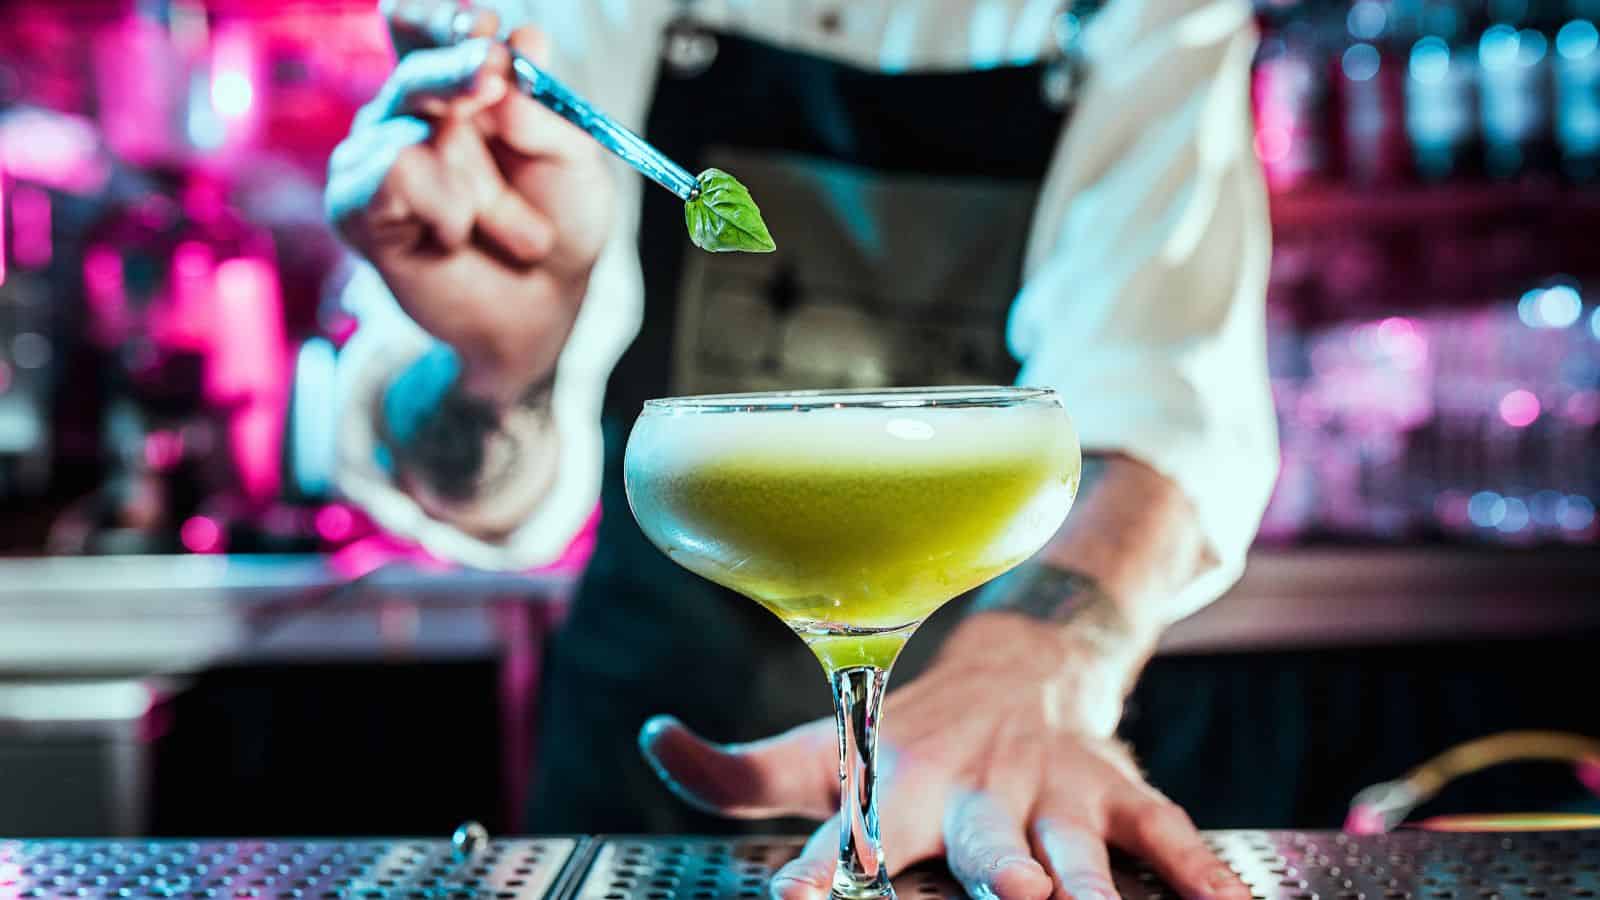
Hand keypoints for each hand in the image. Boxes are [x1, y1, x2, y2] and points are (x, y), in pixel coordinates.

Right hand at [326, 16, 613, 403]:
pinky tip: (455, 237)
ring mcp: (374, 152)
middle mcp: (410, 109)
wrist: (539, 308)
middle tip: (493, 78)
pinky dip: (447, 209)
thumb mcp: (575, 162)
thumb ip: (543, 110)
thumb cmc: (559, 226)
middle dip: (462, 72)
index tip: (481, 22)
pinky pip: (397, 173)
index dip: (445, 21)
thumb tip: (510, 47)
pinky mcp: (354, 204)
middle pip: (420, 67)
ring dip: (484, 189)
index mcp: (460, 83)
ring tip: (511, 229)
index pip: (430, 29)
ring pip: (421, 131)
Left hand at [639, 614, 1247, 899]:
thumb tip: (655, 737)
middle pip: (985, 838)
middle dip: (996, 869)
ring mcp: (1052, 789)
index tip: (799, 893)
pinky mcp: (1116, 791)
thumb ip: (737, 771)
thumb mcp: (821, 751)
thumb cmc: (900, 739)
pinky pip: (1166, 831)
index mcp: (897, 782)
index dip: (826, 861)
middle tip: (1006, 891)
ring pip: (1074, 839)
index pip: (852, 824)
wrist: (1018, 669)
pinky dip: (1199, 868)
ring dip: (1085, 876)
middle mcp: (976, 787)